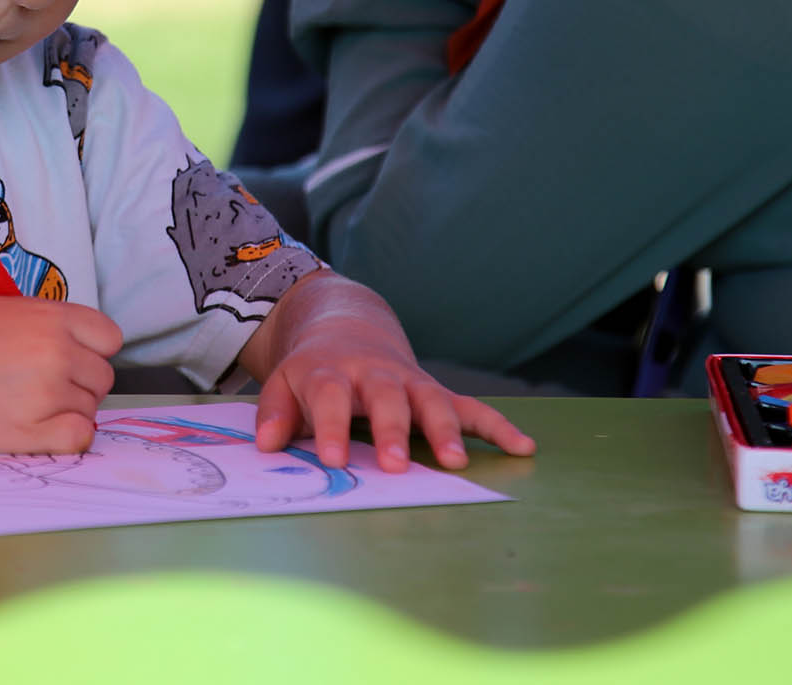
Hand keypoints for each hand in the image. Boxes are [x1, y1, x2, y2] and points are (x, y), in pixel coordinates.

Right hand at [0, 298, 122, 454]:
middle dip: (79, 385)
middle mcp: (56, 352)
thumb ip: (51, 327)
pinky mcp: (29, 431)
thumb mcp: (8, 311)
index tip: (72, 361)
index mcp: (52, 317)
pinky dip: (67, 438)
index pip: (109, 339)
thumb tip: (82, 355)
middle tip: (39, 388)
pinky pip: (78, 438)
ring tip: (22, 405)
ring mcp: (45, 392)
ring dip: (66, 411)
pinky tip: (38, 430)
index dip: (92, 353)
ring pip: (89, 410)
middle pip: (102, 378)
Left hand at [255, 316, 534, 473]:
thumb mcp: (284, 383)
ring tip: (455, 462)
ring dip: (445, 429)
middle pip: (385, 397)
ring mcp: (409, 382)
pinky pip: (472, 407)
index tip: (333, 460)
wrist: (344, 327)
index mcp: (331, 373)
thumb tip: (267, 445)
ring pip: (432, 400)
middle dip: (392, 430)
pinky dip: (498, 426)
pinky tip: (524, 446)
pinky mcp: (435, 392)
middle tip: (395, 464)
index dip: (331, 427)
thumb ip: (274, 412)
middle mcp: (374, 375)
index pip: (330, 396)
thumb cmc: (312, 372)